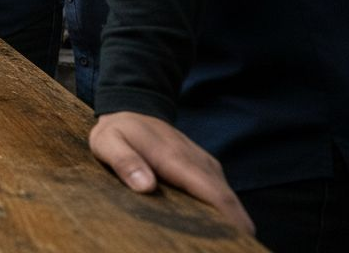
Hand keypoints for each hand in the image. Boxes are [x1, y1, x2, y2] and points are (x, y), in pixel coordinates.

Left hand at [89, 112, 253, 234]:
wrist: (132, 110)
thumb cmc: (118, 132)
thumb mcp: (108, 143)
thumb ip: (125, 162)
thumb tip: (147, 187)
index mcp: (177, 159)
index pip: (214, 194)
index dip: (232, 221)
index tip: (240, 242)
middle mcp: (198, 162)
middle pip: (227, 201)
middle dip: (235, 228)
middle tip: (232, 248)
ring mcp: (205, 165)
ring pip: (226, 198)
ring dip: (229, 222)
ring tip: (224, 245)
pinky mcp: (205, 169)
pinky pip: (219, 194)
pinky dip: (222, 212)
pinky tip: (213, 231)